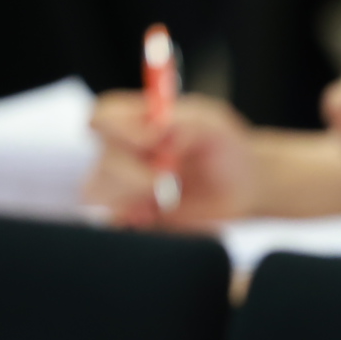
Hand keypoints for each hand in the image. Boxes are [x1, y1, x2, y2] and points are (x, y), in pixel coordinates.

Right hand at [87, 90, 257, 230]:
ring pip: (96, 191)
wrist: (244, 187)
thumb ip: (183, 120)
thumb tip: (155, 129)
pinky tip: (154, 215)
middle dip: (130, 172)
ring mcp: (124, 186)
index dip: (117, 128)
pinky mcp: (133, 215)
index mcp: (135, 121)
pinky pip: (111, 221)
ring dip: (129, 196)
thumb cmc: (226, 147)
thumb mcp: (213, 123)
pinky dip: (128, 219)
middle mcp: (123, 152)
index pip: (101, 118)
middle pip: (97, 159)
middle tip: (167, 176)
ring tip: (164, 198)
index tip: (152, 140)